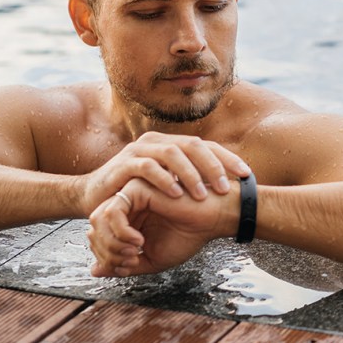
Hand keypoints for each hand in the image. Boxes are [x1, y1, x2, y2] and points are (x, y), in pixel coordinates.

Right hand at [75, 132, 250, 216]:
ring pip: (172, 153)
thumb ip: (190, 183)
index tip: (247, 176)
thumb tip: (226, 190)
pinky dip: (164, 179)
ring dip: (190, 174)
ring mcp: (140, 150)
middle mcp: (158, 143)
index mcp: (172, 145)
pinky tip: (176, 194)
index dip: (228, 159)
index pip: (206, 146)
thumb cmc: (137, 196)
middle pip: (193, 145)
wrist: (96, 199)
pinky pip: (147, 167)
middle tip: (225, 188)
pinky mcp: (123, 164)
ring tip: (203, 195)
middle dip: (213, 166)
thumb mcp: (167, 187)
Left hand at [87, 178, 238, 276]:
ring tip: (134, 252)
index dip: (106, 258)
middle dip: (106, 252)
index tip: (128, 267)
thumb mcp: (151, 259)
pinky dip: (120, 232)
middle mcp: (127, 205)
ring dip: (112, 243)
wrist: (212, 219)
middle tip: (130, 262)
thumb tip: (94, 271)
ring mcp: (130, 194)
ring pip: (98, 220)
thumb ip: (124, 264)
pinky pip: (113, 211)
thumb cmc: (188, 236)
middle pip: (94, 228)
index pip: (98, 237)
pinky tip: (138, 241)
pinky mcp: (137, 188)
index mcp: (130, 218)